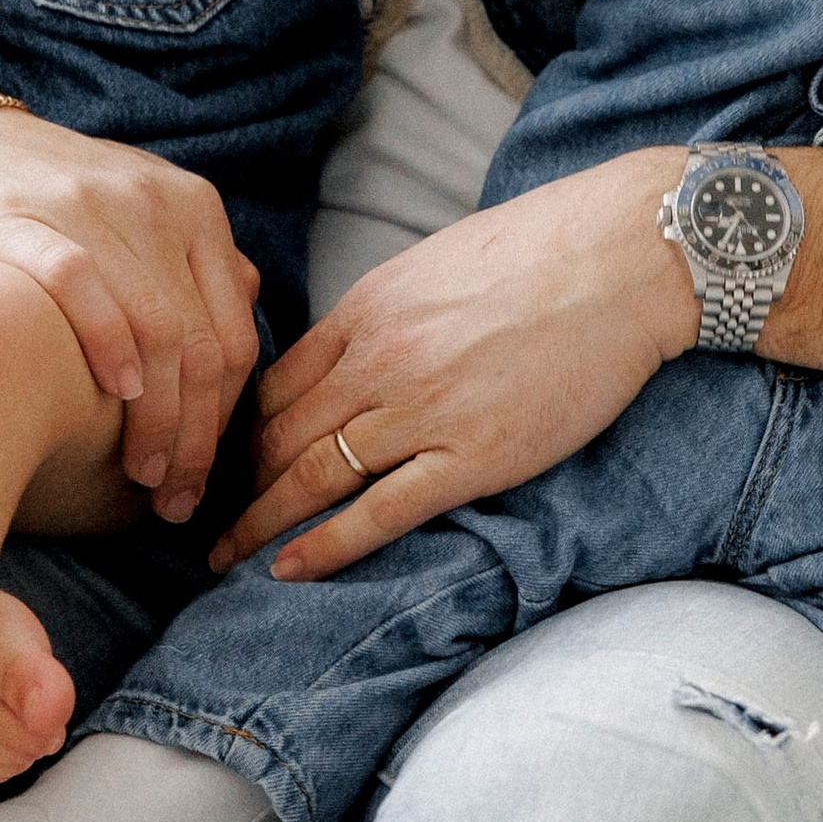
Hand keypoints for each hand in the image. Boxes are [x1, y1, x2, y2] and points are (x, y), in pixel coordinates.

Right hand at [0, 100, 260, 515]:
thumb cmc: (48, 203)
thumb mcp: (138, 215)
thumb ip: (191, 261)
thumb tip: (247, 305)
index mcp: (194, 210)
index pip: (233, 335)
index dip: (224, 421)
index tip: (203, 481)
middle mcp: (153, 202)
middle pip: (199, 342)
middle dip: (194, 436)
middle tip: (174, 498)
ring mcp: (89, 205)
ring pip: (154, 326)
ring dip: (155, 416)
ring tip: (142, 475)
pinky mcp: (20, 216)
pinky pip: (81, 284)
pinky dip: (106, 343)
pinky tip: (113, 394)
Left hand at [217, 147, 695, 578]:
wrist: (622, 258)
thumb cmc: (542, 251)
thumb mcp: (435, 264)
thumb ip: (387, 312)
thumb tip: (357, 347)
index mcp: (367, 310)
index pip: (275, 383)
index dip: (240, 430)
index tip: (224, 462)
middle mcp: (379, 361)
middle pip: (279, 435)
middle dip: (233, 483)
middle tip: (199, 519)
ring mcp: (423, 411)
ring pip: (313, 476)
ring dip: (259, 523)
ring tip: (223, 556)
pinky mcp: (473, 456)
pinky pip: (381, 513)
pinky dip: (326, 546)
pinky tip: (288, 570)